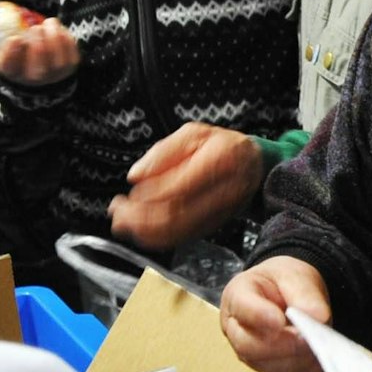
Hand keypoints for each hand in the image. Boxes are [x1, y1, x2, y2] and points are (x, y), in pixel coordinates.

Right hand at [0, 0, 78, 85]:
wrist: (35, 61)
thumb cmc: (13, 44)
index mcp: (9, 70)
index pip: (10, 67)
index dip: (12, 53)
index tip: (14, 38)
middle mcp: (31, 78)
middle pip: (37, 69)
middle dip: (37, 47)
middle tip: (34, 29)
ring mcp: (52, 74)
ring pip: (57, 63)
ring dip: (53, 40)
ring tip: (47, 24)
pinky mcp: (69, 67)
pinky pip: (71, 56)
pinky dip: (66, 40)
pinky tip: (56, 27)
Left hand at [109, 124, 265, 250]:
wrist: (255, 165)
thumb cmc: (222, 145)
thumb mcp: (194, 133)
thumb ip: (163, 152)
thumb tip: (136, 176)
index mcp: (220, 159)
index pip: (177, 188)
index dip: (147, 198)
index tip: (125, 197)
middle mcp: (225, 189)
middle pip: (176, 215)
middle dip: (140, 219)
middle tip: (117, 214)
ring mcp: (223, 211)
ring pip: (180, 231)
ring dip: (146, 233)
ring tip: (123, 224)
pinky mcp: (217, 225)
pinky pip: (186, 237)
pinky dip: (160, 238)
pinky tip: (143, 231)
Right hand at [220, 257, 328, 371]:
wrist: (292, 294)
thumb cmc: (286, 282)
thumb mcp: (296, 275)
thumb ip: (305, 293)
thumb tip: (317, 316)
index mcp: (238, 296)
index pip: (242, 308)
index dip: (259, 316)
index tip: (280, 320)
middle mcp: (237, 329)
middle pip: (248, 346)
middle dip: (282, 344)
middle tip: (307, 336)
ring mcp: (251, 352)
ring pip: (269, 366)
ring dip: (297, 357)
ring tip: (317, 341)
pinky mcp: (271, 368)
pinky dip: (306, 366)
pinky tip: (317, 351)